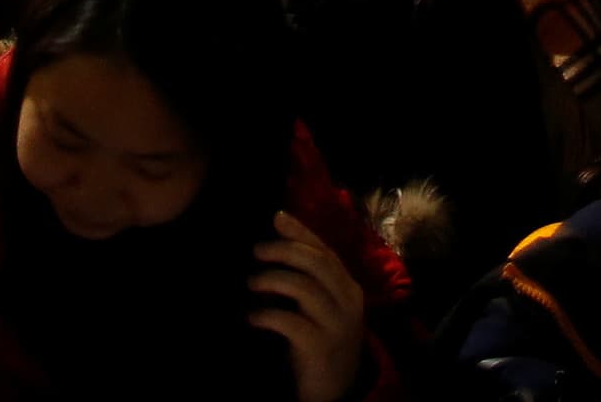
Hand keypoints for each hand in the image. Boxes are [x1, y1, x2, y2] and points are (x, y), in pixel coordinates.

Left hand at [250, 210, 368, 401]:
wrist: (335, 389)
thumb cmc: (321, 341)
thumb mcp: (321, 307)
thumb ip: (308, 278)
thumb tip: (276, 241)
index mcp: (348, 288)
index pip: (326, 251)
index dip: (302, 232)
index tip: (277, 217)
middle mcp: (348, 302)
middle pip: (317, 264)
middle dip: (284, 251)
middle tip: (257, 250)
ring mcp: (336, 325)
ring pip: (305, 289)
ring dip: (273, 280)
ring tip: (252, 282)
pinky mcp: (320, 347)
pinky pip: (291, 322)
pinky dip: (268, 314)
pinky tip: (253, 316)